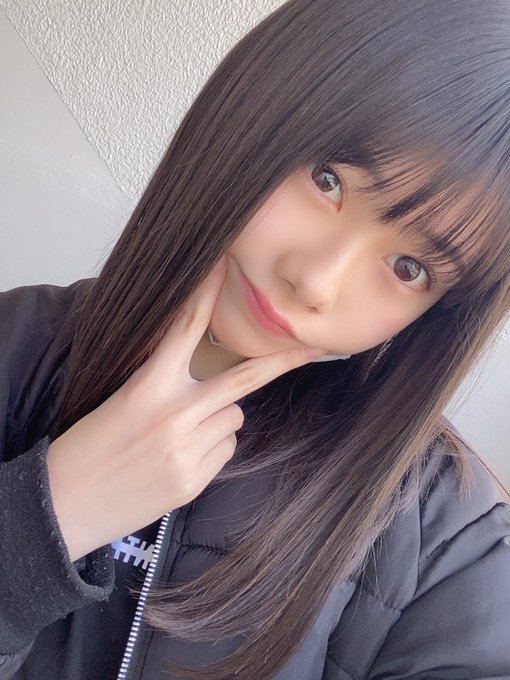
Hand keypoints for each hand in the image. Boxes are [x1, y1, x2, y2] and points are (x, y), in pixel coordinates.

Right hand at [47, 257, 322, 561]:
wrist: (62, 505)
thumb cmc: (89, 446)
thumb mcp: (120, 401)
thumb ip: (164, 383)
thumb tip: (210, 378)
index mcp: (146, 387)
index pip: (183, 329)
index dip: (206, 295)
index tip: (226, 266)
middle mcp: (174, 415)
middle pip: (242, 379)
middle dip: (281, 363)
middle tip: (312, 350)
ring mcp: (188, 451)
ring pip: (234, 418)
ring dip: (220, 420)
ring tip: (181, 435)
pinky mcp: (194, 481)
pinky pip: (225, 449)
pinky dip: (212, 449)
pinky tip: (180, 460)